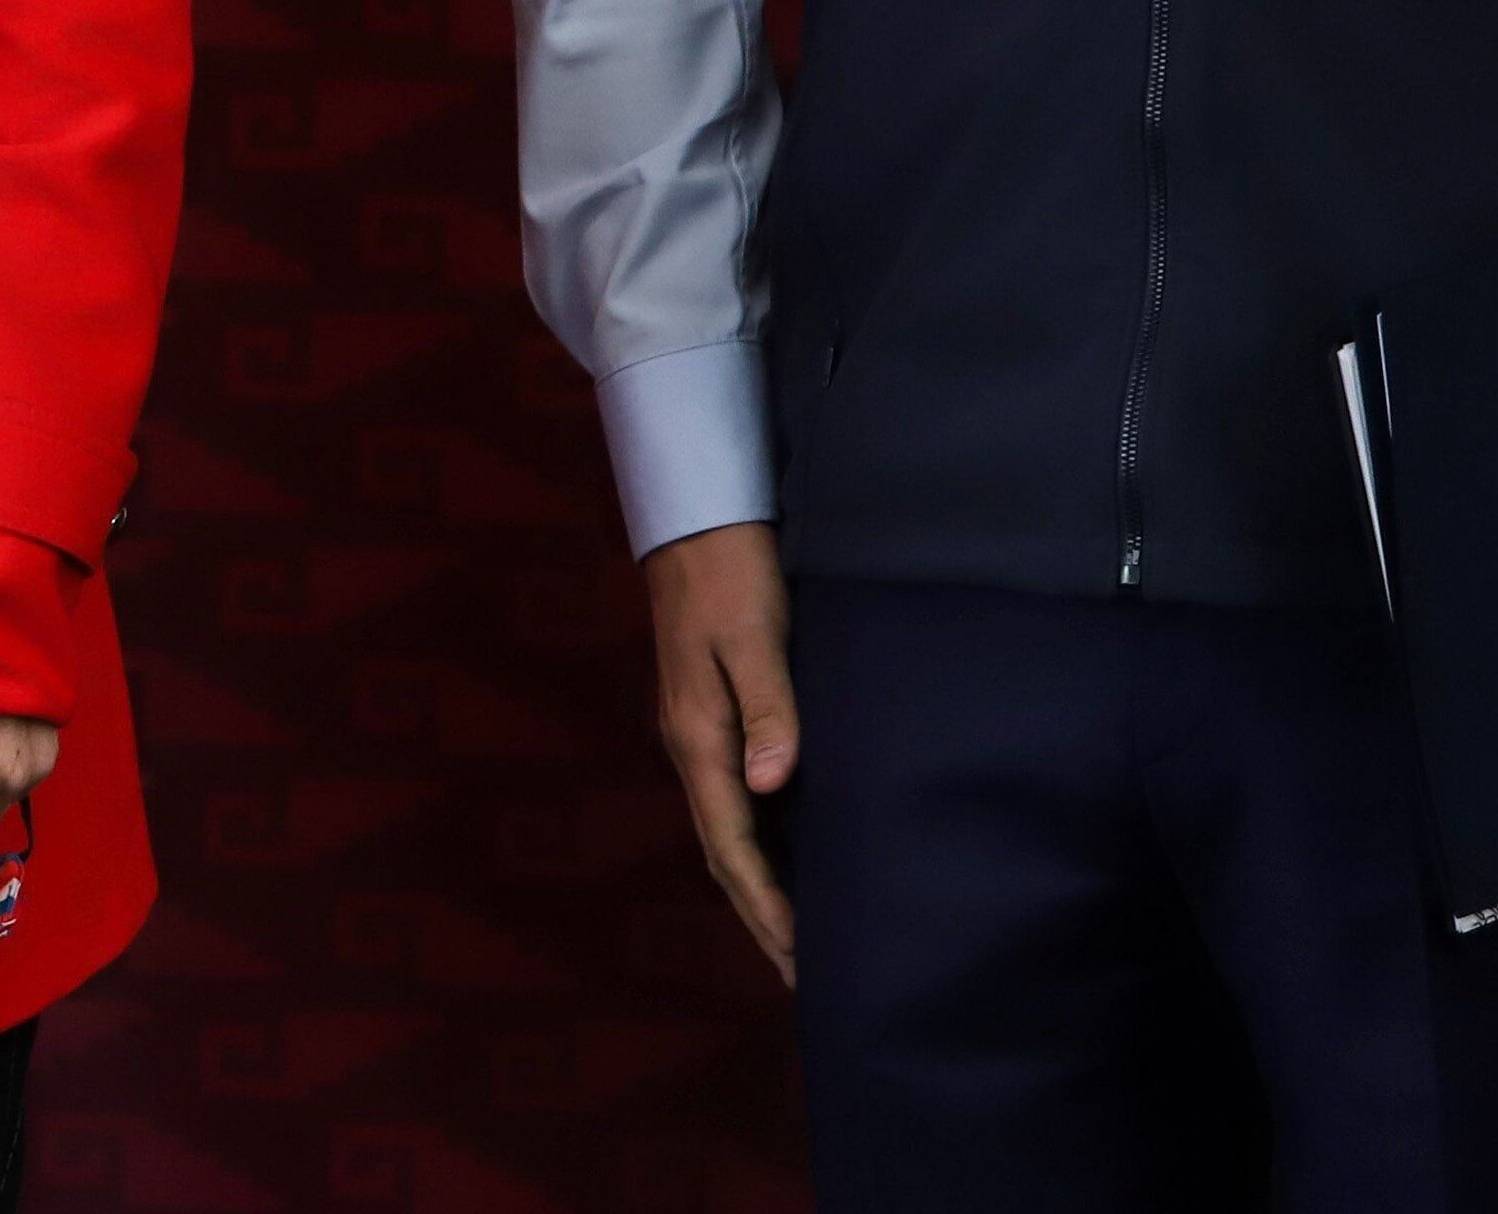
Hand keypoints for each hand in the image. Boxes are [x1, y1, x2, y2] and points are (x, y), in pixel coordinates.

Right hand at [645, 521, 798, 984]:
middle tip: (804, 979)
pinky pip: (739, 801)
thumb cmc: (731, 571)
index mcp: (698, 737)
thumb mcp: (753, 634)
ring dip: (760, 887)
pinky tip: (794, 857)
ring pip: (731, 831)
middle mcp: (694, 746)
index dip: (767, 907)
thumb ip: (768, 706)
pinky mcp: (716, 715)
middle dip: (761, 918)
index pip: (732, 846)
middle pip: (726, 853)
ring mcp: (701, 732)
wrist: (698, 518)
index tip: (801, 960)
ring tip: (799, 938)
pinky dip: (763, 845)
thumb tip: (772, 783)